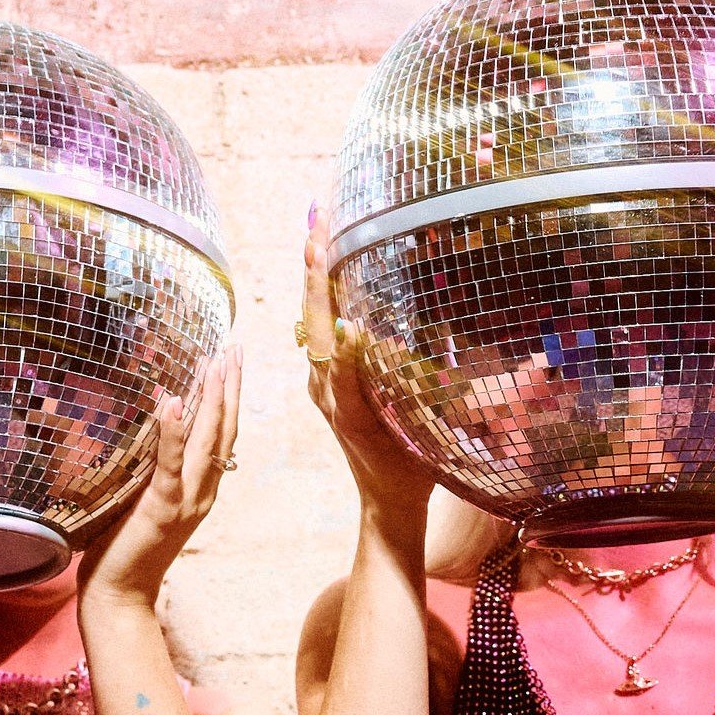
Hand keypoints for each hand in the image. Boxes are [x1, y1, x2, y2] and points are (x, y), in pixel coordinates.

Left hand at [79, 346, 241, 609]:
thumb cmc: (124, 545)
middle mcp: (203, 491)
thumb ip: (155, 468)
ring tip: (215, 363)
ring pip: (208, 442)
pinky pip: (170, 464)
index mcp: (201, 488)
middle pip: (224, 430)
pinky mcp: (162, 508)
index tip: (230, 360)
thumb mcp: (144, 498)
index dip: (228, 396)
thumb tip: (148, 429)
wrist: (120, 592)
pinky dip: (172, 432)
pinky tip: (173, 402)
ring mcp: (186, 500)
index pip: (222, 434)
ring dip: (212, 399)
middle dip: (229, 386)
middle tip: (233, 347)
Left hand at [304, 205, 437, 523]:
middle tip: (318, 210)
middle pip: (312, 312)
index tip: (318, 238)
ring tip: (321, 225)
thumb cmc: (403, 471)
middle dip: (314, 260)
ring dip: (318, 274)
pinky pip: (326, 334)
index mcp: (336, 388)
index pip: (322, 322)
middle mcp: (323, 382)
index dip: (320, 279)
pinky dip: (328, 298)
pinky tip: (334, 271)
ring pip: (315, 320)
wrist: (390, 503)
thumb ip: (375, 384)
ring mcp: (327, 383)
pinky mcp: (334, 386)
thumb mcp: (393, 428)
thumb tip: (353, 332)